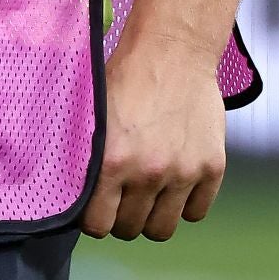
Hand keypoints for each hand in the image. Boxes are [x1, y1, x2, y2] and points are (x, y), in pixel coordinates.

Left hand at [83, 32, 225, 242]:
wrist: (174, 50)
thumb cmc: (127, 76)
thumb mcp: (93, 113)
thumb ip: (82, 155)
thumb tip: (66, 191)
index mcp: (113, 161)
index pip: (98, 225)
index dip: (95, 217)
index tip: (97, 205)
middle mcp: (149, 173)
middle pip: (131, 229)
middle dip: (122, 216)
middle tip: (121, 195)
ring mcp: (184, 173)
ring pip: (163, 229)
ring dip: (152, 216)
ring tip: (147, 193)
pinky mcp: (212, 168)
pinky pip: (197, 213)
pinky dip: (185, 204)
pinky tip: (175, 182)